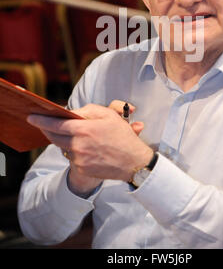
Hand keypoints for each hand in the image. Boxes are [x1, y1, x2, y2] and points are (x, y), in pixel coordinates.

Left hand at [27, 102, 152, 195]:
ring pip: (63, 147)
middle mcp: (78, 145)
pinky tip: (83, 147)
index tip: (31, 116)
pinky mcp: (82, 169)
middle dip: (46, 129)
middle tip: (42, 124)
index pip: (55, 124)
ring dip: (62, 140)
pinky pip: (72, 157)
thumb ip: (88, 110)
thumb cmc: (122, 136)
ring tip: (68, 134)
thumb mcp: (108, 115)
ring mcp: (79, 159)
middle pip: (54, 136)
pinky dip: (73, 151)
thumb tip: (72, 112)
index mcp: (83, 129)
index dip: (41, 120)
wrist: (134, 162)